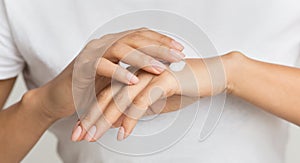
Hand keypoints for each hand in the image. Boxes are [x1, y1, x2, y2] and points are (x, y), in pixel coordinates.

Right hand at [31, 28, 184, 131]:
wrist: (58, 97)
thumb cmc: (89, 89)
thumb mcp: (116, 79)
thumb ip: (133, 72)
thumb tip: (160, 73)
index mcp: (113, 44)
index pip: (141, 36)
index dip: (161, 40)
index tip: (180, 49)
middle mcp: (103, 44)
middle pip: (135, 39)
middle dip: (159, 47)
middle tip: (178, 57)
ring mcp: (91, 53)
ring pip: (120, 49)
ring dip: (143, 59)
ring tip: (161, 68)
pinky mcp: (81, 68)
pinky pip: (102, 67)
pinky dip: (119, 73)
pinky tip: (133, 81)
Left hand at [75, 57, 226, 141]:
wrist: (213, 75)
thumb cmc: (186, 87)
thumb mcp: (157, 102)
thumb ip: (137, 110)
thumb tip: (119, 123)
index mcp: (135, 76)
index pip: (108, 94)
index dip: (93, 112)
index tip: (82, 129)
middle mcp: (138, 73)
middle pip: (108, 96)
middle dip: (91, 117)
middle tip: (78, 135)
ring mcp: (150, 75)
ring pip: (121, 99)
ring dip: (105, 119)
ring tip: (92, 136)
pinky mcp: (163, 80)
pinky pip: (142, 101)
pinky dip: (130, 118)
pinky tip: (122, 133)